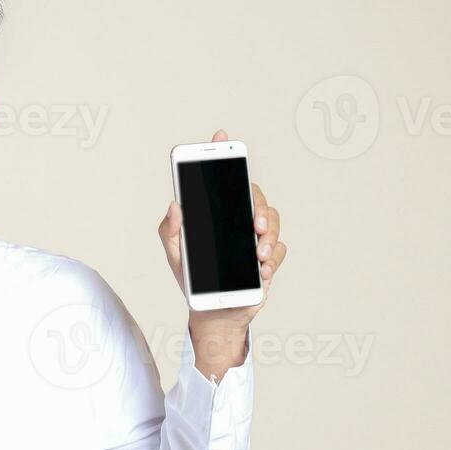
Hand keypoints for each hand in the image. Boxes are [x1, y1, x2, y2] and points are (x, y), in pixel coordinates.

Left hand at [158, 128, 287, 375]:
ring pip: (274, 223)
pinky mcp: (267, 261)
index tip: (221, 136)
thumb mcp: (175, 256)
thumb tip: (175, 205)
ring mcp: (255, 240)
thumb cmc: (193, 281)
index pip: (223, 182)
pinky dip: (271, 260)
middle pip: (256, 198)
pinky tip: (260, 271)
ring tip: (256, 253)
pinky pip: (278, 252)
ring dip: (269, 236)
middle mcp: (239, 223)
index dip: (223, 157)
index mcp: (218, 217)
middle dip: (259, 205)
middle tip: (255, 222)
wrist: (212, 314)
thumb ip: (171, 231)